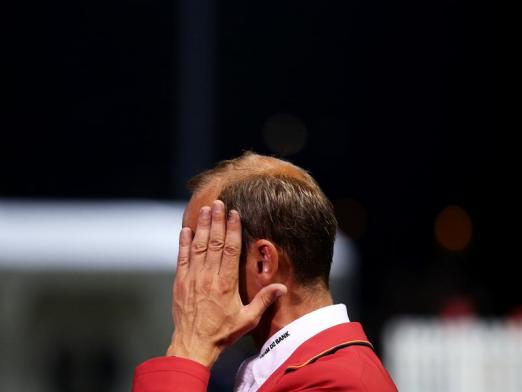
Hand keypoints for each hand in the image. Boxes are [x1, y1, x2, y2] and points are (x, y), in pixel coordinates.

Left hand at [166, 200, 286, 367]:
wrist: (193, 345)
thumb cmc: (222, 333)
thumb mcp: (247, 319)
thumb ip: (264, 301)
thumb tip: (282, 287)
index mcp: (227, 283)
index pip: (230, 250)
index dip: (232, 229)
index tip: (234, 214)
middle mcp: (209, 277)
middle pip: (213, 242)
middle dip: (216, 220)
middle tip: (218, 203)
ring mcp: (193, 278)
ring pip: (198, 246)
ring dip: (201, 226)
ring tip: (205, 209)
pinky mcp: (181, 282)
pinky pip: (182, 258)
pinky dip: (183, 243)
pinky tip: (185, 230)